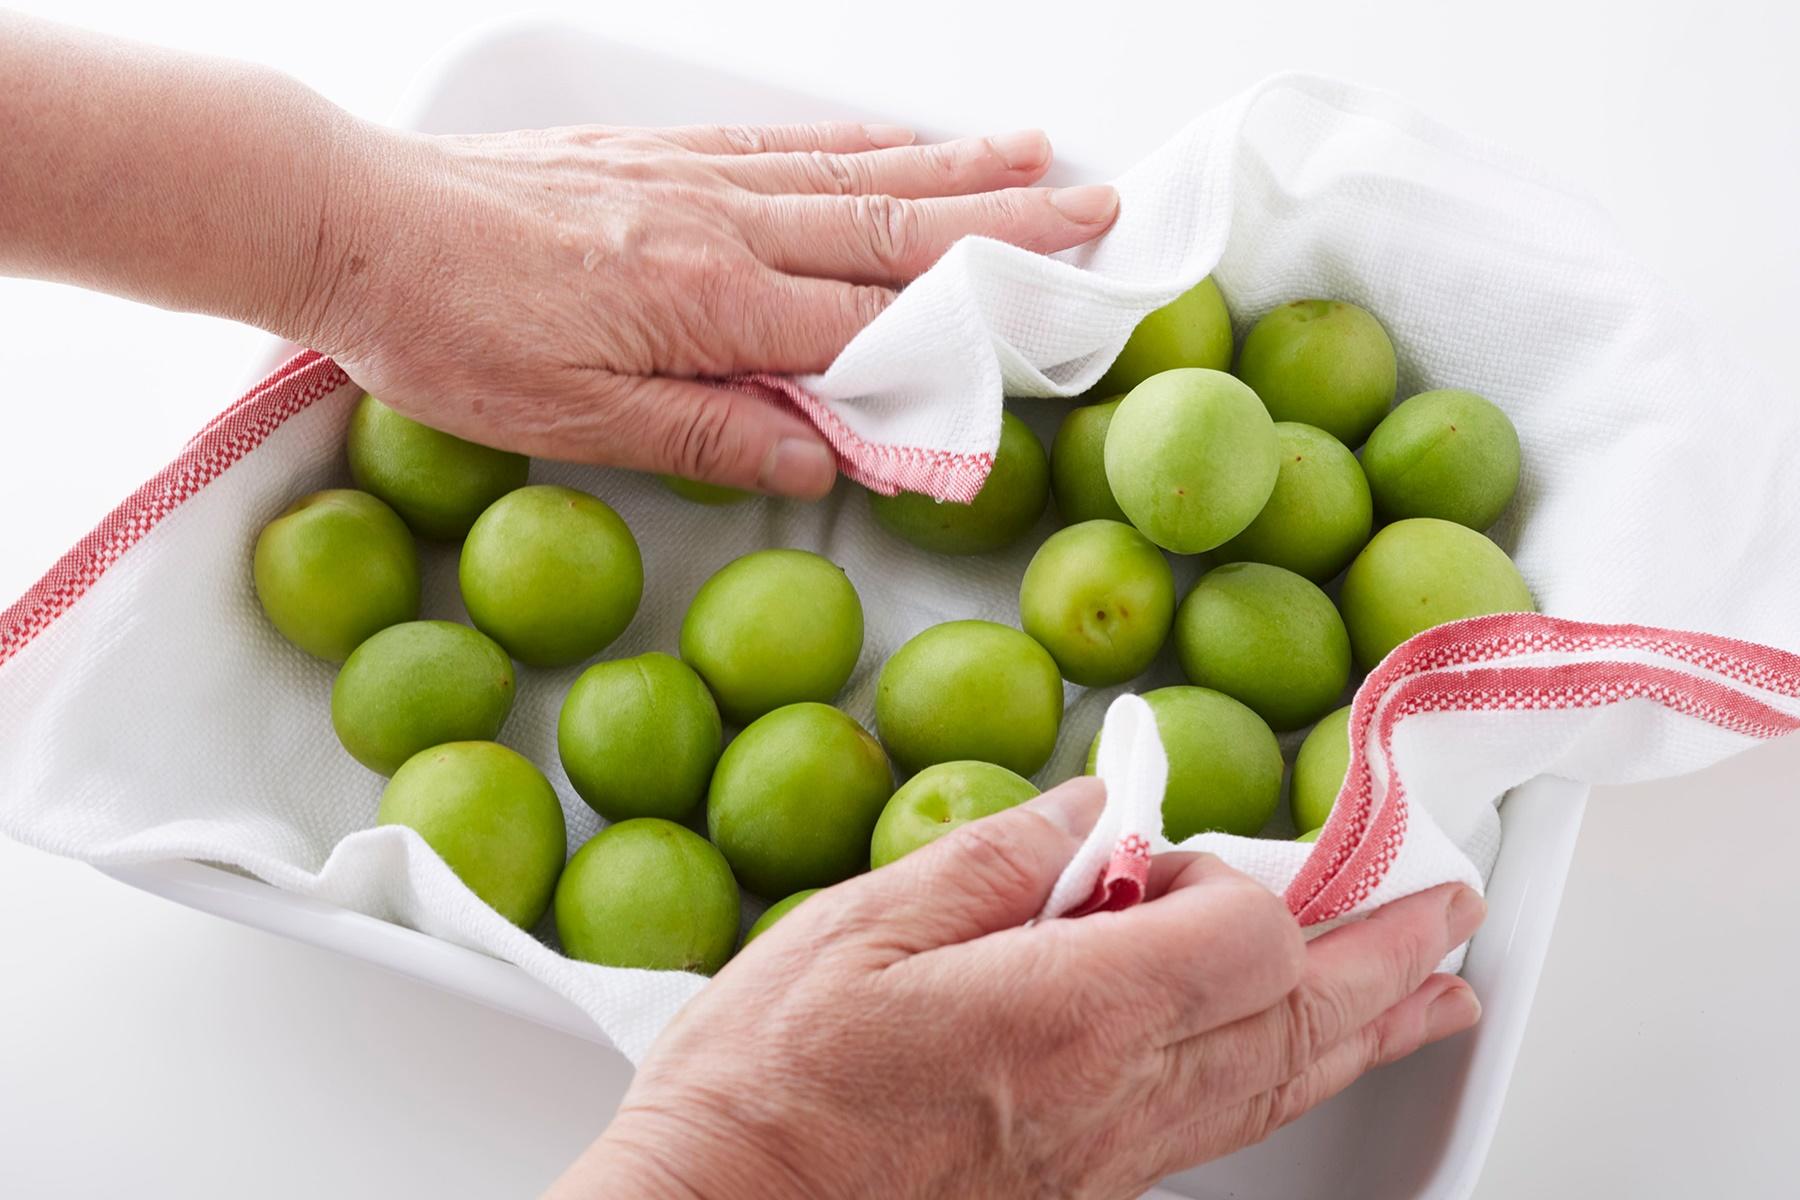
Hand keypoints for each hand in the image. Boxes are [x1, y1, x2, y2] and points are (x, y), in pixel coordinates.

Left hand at [301, 121, 1119, 498]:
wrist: (349, 219)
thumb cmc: (444, 330)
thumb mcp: (571, 422)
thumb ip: (708, 436)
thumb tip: (819, 462)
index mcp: (708, 305)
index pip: (871, 327)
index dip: (972, 329)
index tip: (1058, 322)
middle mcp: (720, 226)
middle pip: (892, 229)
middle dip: (1007, 224)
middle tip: (1097, 213)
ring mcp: (694, 178)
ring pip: (852, 174)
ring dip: (956, 167)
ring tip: (1037, 157)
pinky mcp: (659, 153)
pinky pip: (784, 143)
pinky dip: (858, 141)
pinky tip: (897, 139)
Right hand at [551, 778, 1484, 1198]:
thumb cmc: (770, 1092)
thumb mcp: (860, 928)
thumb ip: (999, 857)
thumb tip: (1093, 806)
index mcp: (1072, 1013)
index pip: (1247, 933)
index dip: (1238, 873)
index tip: (1182, 847)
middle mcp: (1117, 1097)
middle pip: (1300, 1021)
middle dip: (1388, 956)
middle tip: (1450, 912)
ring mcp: (1111, 1156)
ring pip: (1281, 1090)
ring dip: (1369, 1031)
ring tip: (1435, 999)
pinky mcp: (1085, 1186)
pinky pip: (1227, 1130)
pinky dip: (1292, 1084)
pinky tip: (1298, 1070)